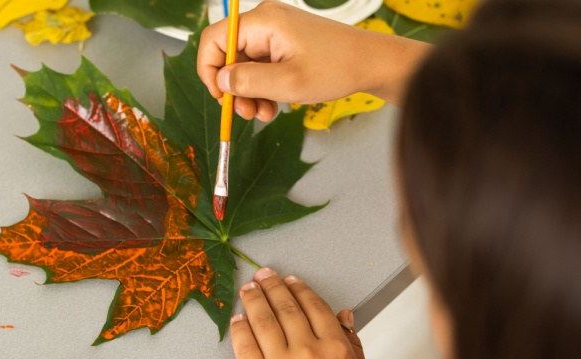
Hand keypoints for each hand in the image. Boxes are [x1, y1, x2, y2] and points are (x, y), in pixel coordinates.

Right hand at [198, 1, 430, 120]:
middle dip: (234, 88)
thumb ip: (248, 81)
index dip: (209, 70)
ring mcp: (275, 33)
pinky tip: (272, 106)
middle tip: (245, 114)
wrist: (371, 64)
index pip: (214, 39)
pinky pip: (260, 66)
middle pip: (228, 55)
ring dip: (249, 93)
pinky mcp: (283, 44)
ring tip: (264, 114)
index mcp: (263, 22)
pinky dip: (262, 88)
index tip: (220, 96)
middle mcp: (265, 22)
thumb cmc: (338, 67)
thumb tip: (220, 80)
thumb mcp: (287, 83)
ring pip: (244, 65)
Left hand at [230, 267, 373, 358]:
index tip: (291, 280)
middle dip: (272, 286)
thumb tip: (344, 316)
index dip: (299, 289)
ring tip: (248, 289)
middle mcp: (309, 353)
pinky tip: (238, 319)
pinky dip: (240, 329)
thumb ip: (352, 345)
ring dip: (253, 300)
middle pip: (286, 308)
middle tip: (263, 275)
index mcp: (337, 350)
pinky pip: (244, 347)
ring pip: (263, 321)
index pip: (314, 306)